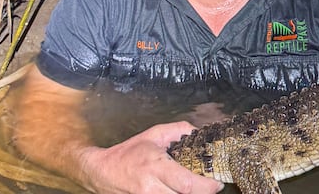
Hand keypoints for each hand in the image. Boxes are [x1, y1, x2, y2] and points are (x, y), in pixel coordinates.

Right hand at [78, 121, 223, 193]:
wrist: (102, 171)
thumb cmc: (129, 152)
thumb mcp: (154, 134)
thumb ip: (180, 130)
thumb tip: (200, 132)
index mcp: (156, 166)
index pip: (187, 184)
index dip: (206, 187)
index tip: (217, 183)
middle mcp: (151, 187)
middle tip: (210, 187)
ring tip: (196, 188)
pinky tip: (180, 190)